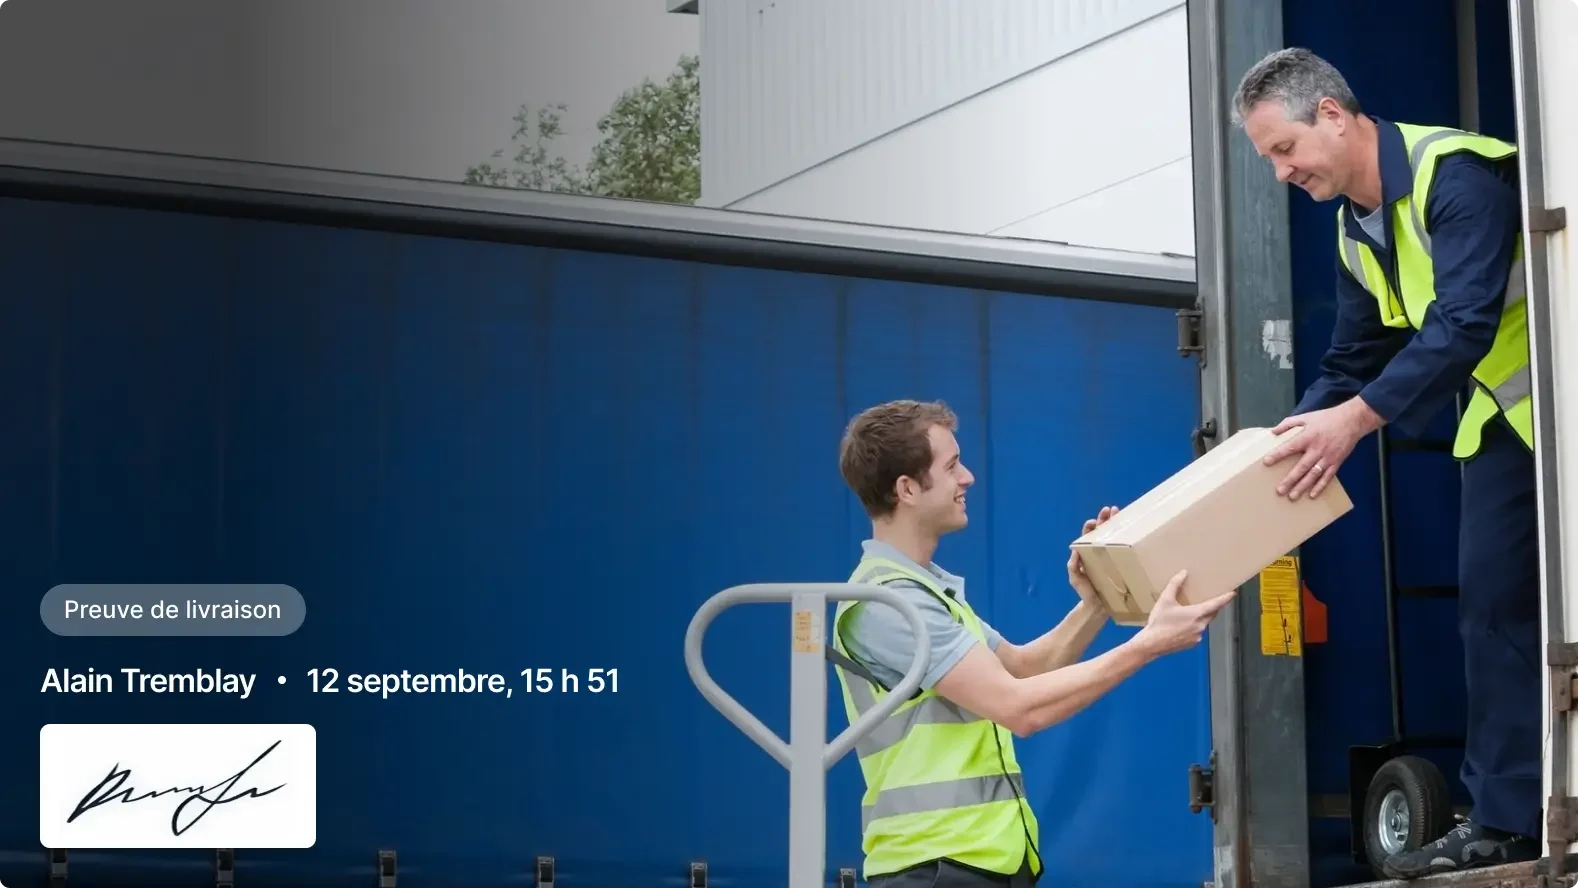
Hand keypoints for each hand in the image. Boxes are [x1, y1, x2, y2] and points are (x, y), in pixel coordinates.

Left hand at [1067, 505, 1119, 606]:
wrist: (1097, 606)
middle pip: (1101, 532)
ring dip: (1115, 525)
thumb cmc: (1084, 591)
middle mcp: (1097, 553)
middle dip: (1105, 520)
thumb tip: (1075, 551)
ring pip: (1112, 538)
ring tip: (1119, 514)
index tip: (1094, 521)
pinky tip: (1130, 533)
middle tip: (1111, 510)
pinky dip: (1124, 540)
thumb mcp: (1075, 578)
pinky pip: (1121, 550)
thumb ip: (1073, 565)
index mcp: (1086, 553)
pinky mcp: (1117, 564)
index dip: (1090, 526)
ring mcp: (1109, 557)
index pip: (1088, 536)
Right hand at [1133, 570, 1235, 656]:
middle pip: (1212, 614)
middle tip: (1211, 600)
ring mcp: (1197, 636)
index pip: (1216, 604)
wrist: (1151, 644)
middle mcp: (1200, 625)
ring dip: (1201, 617)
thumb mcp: (1165, 600)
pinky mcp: (1192, 643)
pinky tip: (1182, 625)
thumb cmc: (1159, 623)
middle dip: (1213, 607)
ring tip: (1190, 613)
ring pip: (1204, 623)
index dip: (1226, 598)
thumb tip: (1183, 573)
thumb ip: (1175, 585)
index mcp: (1197, 614)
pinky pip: (1197, 632)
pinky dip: (1194, 626)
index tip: (1233, 593)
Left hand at [1262, 398, 1380, 498]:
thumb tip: (1273, 431)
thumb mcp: (1306, 417)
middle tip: (1280, 491)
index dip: (1278, 454)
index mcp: (1308, 437)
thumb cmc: (1327, 418)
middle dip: (1290, 480)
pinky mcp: (1337, 462)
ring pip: (1314, 475)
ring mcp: (1328, 457)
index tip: (1266, 462)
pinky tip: (1312, 495)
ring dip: (1303, 486)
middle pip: (1302, 467)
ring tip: (1292, 496)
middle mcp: (1317, 449)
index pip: (1290, 447)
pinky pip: (1327, 476)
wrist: (1352, 421)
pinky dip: (1320, 486)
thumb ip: (1288, 424)